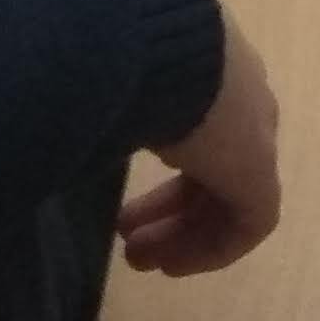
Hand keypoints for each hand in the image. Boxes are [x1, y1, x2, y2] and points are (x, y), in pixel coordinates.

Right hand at [117, 23, 281, 277]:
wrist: (166, 55)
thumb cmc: (121, 61)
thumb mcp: (110, 78)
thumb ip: (101, 105)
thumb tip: (58, 124)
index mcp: (209, 73)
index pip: (195, 132)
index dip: (159, 168)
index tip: (124, 199)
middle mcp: (241, 102)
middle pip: (211, 168)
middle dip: (167, 208)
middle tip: (125, 238)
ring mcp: (256, 137)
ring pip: (227, 197)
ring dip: (182, 234)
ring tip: (137, 260)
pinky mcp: (261, 174)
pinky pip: (246, 223)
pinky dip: (210, 248)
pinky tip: (172, 265)